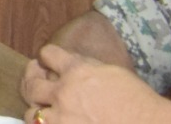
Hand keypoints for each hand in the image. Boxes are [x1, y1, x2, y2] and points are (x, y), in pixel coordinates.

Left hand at [21, 43, 170, 123]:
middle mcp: (64, 92)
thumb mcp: (111, 72)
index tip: (46, 62)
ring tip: (41, 111)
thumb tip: (70, 65)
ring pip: (31, 114)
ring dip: (36, 112)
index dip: (46, 57)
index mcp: (77, 70)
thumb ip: (86, 66)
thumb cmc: (139, 101)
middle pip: (31, 85)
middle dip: (32, 82)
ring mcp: (63, 118)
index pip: (47, 54)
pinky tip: (53, 123)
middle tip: (36, 82)